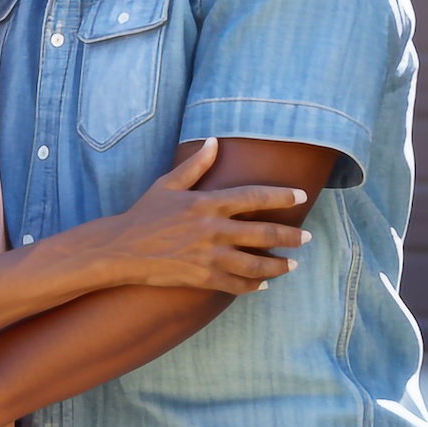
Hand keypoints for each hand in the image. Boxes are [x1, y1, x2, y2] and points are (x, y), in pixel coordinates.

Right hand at [93, 138, 308, 292]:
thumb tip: (214, 141)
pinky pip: (236, 284)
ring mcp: (209, 256)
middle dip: (291, 236)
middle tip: (307, 238)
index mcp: (207, 203)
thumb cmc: (143, 214)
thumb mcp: (167, 185)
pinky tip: (263, 285)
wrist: (120, 250)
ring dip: (278, 265)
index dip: (282, 196)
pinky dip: (253, 285)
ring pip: (256, 263)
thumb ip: (195, 165)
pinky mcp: (202, 278)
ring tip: (291, 264)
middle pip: (264, 233)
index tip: (301, 196)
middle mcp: (213, 229)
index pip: (254, 196)